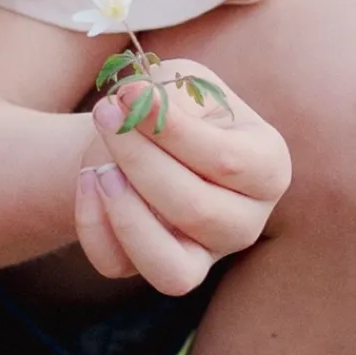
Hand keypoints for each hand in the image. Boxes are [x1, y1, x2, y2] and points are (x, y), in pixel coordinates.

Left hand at [73, 60, 290, 294]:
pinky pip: (118, 265)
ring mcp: (205, 256)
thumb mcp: (180, 85)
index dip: (170, 129)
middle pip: (196, 210)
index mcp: (267, 168)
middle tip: (105, 115)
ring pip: (171, 269)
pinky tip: (88, 180)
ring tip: (99, 166)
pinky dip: (93, 224)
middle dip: (139, 159)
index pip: (227, 161)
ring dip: (125, 213)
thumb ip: (166, 94)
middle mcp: (245, 223)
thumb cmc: (172, 109)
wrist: (144, 139)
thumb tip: (136, 103)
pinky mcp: (158, 268)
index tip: (127, 93)